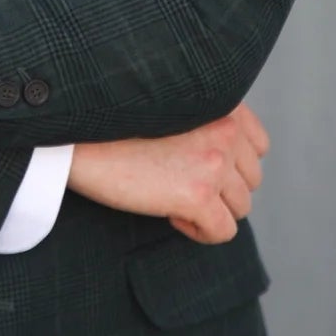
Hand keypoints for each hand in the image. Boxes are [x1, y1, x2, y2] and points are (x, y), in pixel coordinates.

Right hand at [67, 103, 269, 243]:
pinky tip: (170, 214)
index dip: (230, 164)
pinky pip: (223, 232)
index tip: (196, 165)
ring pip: (240, 207)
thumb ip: (205, 121)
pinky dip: (199, 231)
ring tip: (171, 197)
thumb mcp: (171, 106)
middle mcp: (227, 130)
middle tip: (178, 183)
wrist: (78, 137)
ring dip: (210, 210)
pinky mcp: (199, 196)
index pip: (258, 146)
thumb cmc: (114, 122)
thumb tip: (223, 164)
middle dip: (220, 189)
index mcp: (222, 103)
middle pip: (251, 180)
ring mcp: (215, 163)